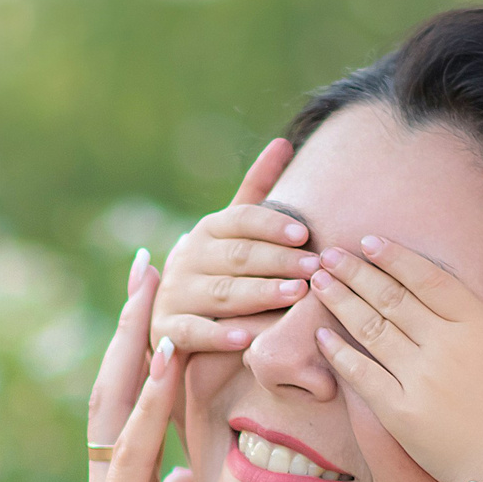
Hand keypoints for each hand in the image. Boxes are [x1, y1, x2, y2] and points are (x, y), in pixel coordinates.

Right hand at [21, 257, 200, 481]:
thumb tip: (188, 481)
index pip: (145, 405)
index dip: (159, 352)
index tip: (175, 298)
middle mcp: (114, 480)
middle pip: (124, 383)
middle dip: (140, 321)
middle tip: (158, 255)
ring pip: (119, 399)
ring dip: (137, 337)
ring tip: (155, 276)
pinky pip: (131, 447)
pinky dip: (147, 400)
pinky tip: (164, 358)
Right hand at [150, 139, 324, 355]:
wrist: (173, 317)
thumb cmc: (217, 270)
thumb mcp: (233, 231)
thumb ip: (256, 192)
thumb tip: (284, 142)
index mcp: (209, 230)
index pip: (240, 220)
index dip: (272, 225)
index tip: (305, 233)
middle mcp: (189, 257)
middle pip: (237, 256)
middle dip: (277, 261)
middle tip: (313, 267)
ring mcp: (176, 293)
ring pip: (221, 292)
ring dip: (259, 293)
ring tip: (295, 295)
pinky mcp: (168, 329)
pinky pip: (193, 332)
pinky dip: (218, 336)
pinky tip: (246, 339)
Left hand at [307, 236, 482, 481]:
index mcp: (480, 325)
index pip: (428, 278)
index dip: (395, 258)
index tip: (369, 242)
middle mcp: (447, 346)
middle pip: (391, 298)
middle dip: (356, 272)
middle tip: (328, 255)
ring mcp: (421, 379)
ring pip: (371, 329)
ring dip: (341, 302)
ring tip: (318, 283)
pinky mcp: (401, 413)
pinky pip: (362, 375)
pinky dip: (338, 353)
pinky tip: (321, 334)